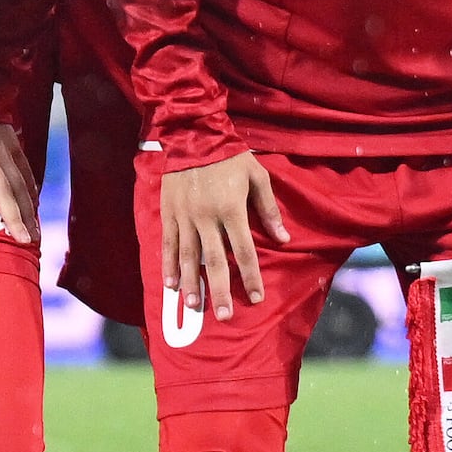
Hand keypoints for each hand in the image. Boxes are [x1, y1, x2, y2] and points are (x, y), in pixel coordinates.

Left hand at [0, 98, 36, 245]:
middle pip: (2, 189)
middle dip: (13, 216)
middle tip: (24, 241)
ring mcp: (3, 147)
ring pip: (19, 183)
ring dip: (27, 209)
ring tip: (33, 236)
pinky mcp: (13, 141)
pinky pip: (25, 169)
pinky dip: (30, 188)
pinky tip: (34, 207)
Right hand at [159, 151, 288, 321]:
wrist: (192, 135)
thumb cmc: (230, 157)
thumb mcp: (258, 177)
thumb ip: (268, 210)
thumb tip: (283, 239)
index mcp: (231, 210)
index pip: (244, 251)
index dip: (250, 276)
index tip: (255, 298)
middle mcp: (206, 217)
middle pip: (214, 261)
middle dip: (220, 290)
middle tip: (225, 315)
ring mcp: (184, 216)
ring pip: (188, 257)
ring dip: (192, 284)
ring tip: (195, 306)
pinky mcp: (168, 213)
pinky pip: (168, 243)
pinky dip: (169, 265)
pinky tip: (171, 284)